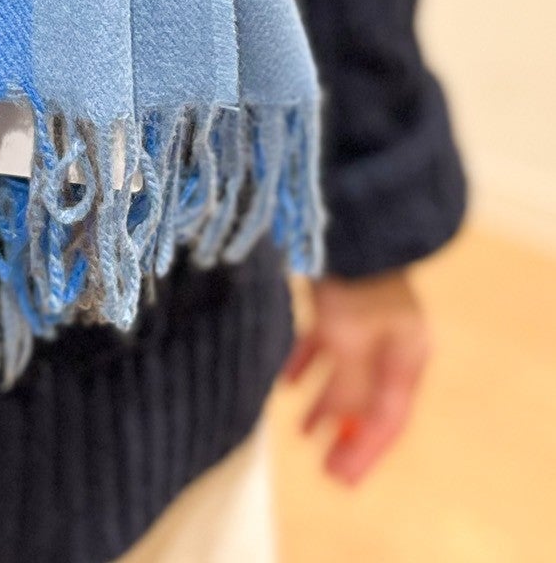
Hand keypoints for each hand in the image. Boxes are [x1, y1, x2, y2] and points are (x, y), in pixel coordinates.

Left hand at [281, 270, 430, 483]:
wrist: (348, 215)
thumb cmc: (354, 279)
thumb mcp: (351, 339)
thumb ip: (349, 386)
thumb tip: (342, 426)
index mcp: (407, 355)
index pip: (389, 418)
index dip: (364, 452)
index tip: (339, 479)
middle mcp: (392, 342)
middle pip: (370, 401)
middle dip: (346, 434)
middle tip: (324, 467)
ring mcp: (367, 321)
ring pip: (347, 375)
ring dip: (326, 402)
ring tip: (303, 430)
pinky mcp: (341, 302)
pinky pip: (327, 346)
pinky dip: (310, 365)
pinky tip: (287, 379)